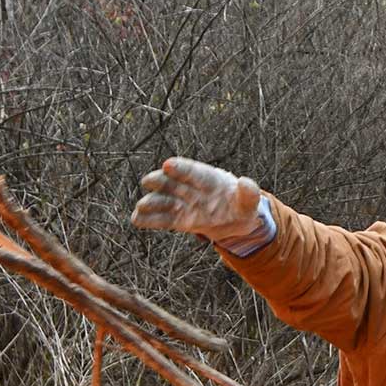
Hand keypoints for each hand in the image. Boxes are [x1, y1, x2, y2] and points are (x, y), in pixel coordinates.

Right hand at [132, 157, 262, 240]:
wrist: (235, 220)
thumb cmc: (241, 205)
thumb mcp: (249, 201)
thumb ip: (248, 193)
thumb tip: (247, 183)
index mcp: (207, 178)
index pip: (192, 171)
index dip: (180, 168)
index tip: (168, 165)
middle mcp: (191, 189)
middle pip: (173, 183)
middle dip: (160, 181)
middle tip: (147, 181)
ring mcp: (183, 204)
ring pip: (164, 201)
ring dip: (152, 203)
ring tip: (140, 206)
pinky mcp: (180, 221)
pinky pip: (163, 220)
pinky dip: (150, 220)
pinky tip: (136, 220)